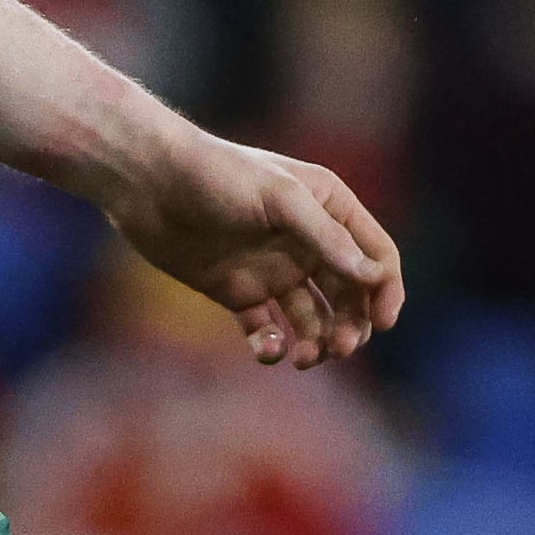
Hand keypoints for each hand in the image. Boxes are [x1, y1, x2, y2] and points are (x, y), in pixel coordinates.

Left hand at [102, 128, 406, 366]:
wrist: (148, 183)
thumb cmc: (217, 176)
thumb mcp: (280, 198)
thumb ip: (327, 237)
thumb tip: (373, 275)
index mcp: (328, 208)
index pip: (376, 254)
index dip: (386, 289)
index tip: (384, 323)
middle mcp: (308, 241)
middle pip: (350, 294)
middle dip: (351, 324)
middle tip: (339, 347)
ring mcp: (274, 269)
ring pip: (313, 318)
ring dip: (317, 341)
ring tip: (304, 358)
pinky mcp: (239, 292)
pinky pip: (268, 329)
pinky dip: (274, 346)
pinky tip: (269, 349)